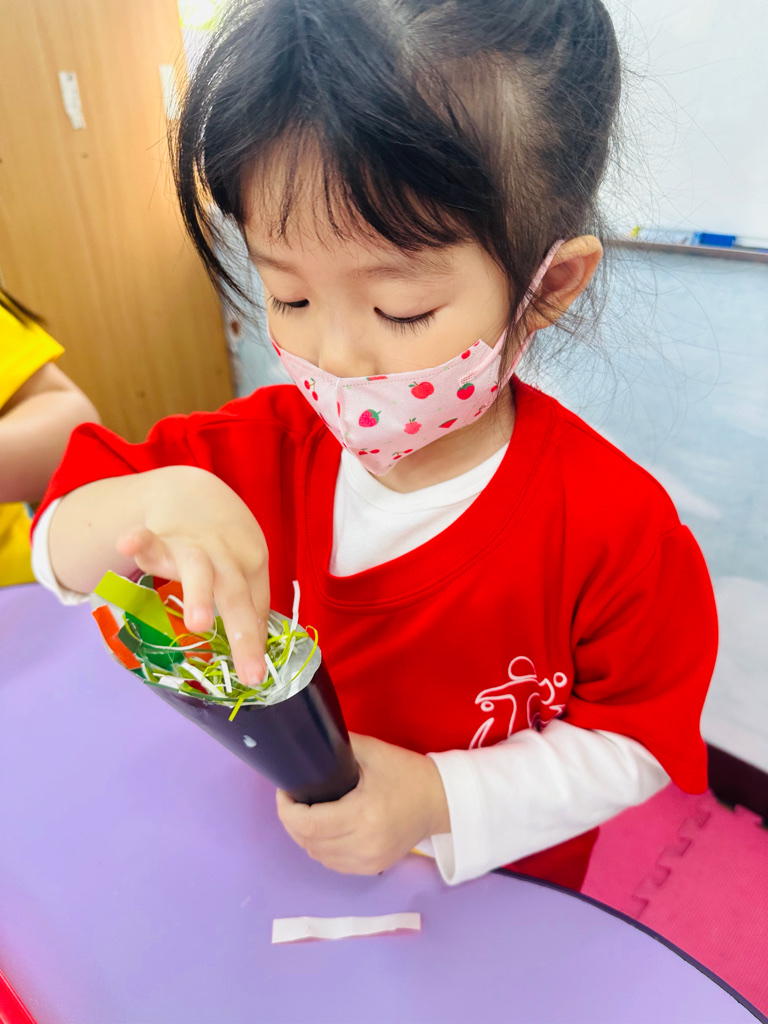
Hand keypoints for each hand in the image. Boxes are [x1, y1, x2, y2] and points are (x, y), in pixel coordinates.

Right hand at [116, 466, 269, 684]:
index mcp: (250, 564)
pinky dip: (138, 540)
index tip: (256, 677)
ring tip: (198, 624)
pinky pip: (148, 539)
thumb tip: (256, 649)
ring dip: (199, 595)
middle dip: (242, 633)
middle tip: (250, 671)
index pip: (255, 607)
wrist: (193, 490)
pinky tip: (126, 542)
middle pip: (236, 595)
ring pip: (198, 569)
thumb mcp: (244, 565)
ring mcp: (192, 546)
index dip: (255, 641)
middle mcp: (226, 556)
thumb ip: (248, 603)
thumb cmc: (222, 543)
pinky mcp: (159, 538)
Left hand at [276, 733, 450, 874]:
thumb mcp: (372, 751)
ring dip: (304, 836)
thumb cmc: (406, 773)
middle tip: (292, 798)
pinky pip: (333, 864)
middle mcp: (364, 844)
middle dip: (292, 820)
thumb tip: (306, 740)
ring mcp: (369, 861)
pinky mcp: (373, 868)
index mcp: (363, 814)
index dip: (287, 810)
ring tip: (305, 813)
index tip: (286, 791)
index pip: (308, 824)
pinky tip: (323, 831)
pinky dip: (321, 849)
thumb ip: (336, 746)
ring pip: (317, 856)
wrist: (440, 801)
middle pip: (308, 842)